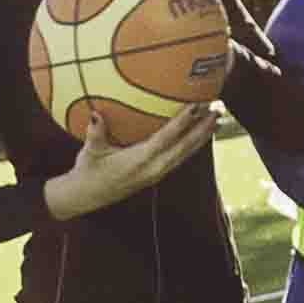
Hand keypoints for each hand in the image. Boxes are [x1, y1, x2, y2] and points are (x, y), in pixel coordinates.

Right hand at [44, 104, 216, 218]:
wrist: (86, 197)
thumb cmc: (87, 171)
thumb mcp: (89, 152)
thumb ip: (95, 133)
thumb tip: (95, 114)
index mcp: (139, 161)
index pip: (166, 139)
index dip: (182, 123)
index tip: (196, 106)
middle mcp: (153, 169)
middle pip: (184, 147)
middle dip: (202, 129)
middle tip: (217, 109)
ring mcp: (157, 174)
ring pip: (185, 154)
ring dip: (202, 137)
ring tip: (216, 120)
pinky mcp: (156, 175)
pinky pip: (179, 158)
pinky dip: (191, 145)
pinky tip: (198, 135)